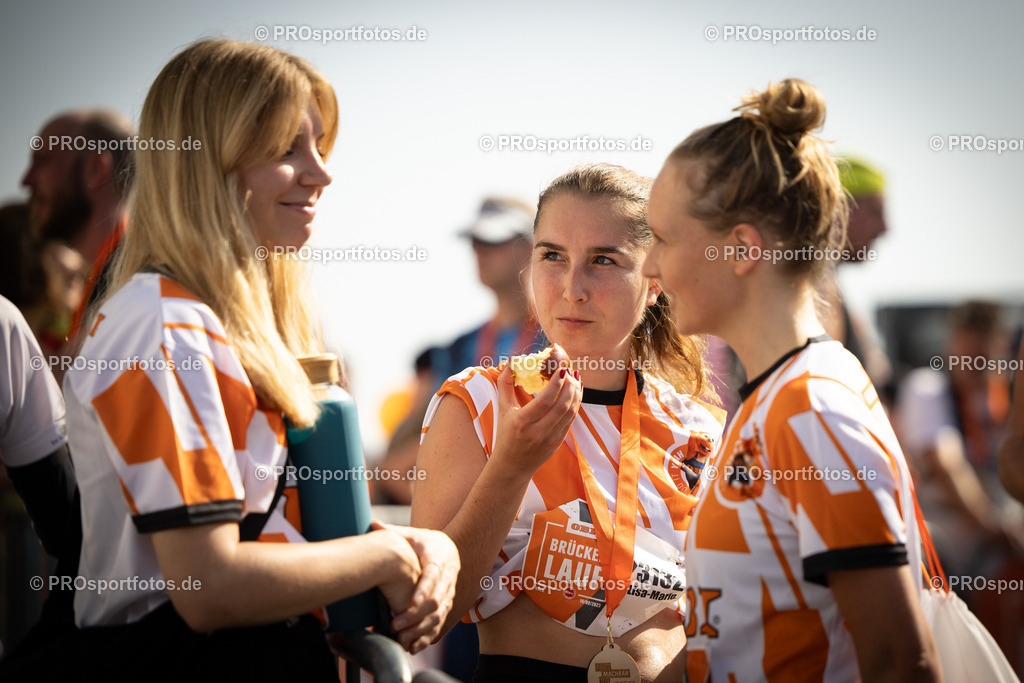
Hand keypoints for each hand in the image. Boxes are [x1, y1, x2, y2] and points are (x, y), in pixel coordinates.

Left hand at [373, 521, 459, 652]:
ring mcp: (449, 592)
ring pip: (439, 614)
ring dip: (421, 629)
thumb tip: (373, 524)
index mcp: (440, 557)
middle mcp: (448, 576)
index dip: (424, 590)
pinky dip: (428, 636)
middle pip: (437, 599)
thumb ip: (393, 532)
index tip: (410, 604)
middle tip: (396, 625)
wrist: (448, 549)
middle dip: (417, 615)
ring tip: (401, 639)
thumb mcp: (412, 534)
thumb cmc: (424, 542)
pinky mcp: (447, 604)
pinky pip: (440, 623)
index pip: (434, 575)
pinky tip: (414, 647)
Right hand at [492, 362, 582, 472]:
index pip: (544, 401)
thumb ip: (505, 384)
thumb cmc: (505, 434)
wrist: (512, 466)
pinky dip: (576, 405)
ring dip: (576, 394)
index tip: (562, 369)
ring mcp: (550, 439)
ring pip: (569, 413)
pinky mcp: (557, 443)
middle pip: (561, 406)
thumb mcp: (502, 409)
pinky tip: (576, 393)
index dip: (556, 384)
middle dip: (570, 386)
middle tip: (570, 371)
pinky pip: (571, 421)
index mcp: (521, 422)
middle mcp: (537, 432)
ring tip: (575, 378)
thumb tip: (510, 362)